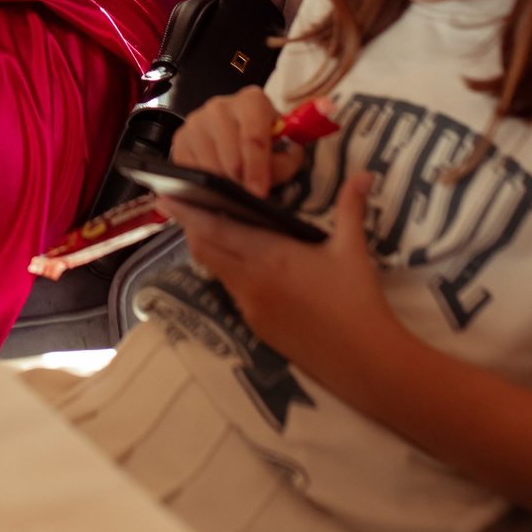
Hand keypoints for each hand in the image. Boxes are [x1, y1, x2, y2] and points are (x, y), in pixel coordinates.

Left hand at [162, 172, 400, 393]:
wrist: (363, 359)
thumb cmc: (357, 299)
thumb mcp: (353, 249)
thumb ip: (350, 206)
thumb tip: (365, 173)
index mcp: (270, 256)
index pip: (215, 230)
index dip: (188, 213)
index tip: (166, 196)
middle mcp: (251, 281)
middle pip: (204, 250)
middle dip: (191, 227)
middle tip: (183, 205)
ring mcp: (250, 307)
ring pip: (216, 271)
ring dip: (209, 250)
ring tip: (209, 228)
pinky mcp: (256, 327)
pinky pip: (232, 292)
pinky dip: (228, 272)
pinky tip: (241, 263)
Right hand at [171, 87, 295, 197]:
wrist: (239, 131)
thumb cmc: (263, 141)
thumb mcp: (284, 148)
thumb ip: (284, 163)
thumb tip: (262, 184)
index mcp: (251, 102)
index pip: (253, 138)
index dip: (257, 168)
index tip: (259, 192)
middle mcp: (220, 107)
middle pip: (231, 158)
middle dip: (242, 182)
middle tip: (250, 192)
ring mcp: (196, 122)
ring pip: (210, 169)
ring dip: (224, 185)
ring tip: (235, 185)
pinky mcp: (180, 140)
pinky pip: (191, 172)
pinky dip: (205, 184)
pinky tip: (217, 181)